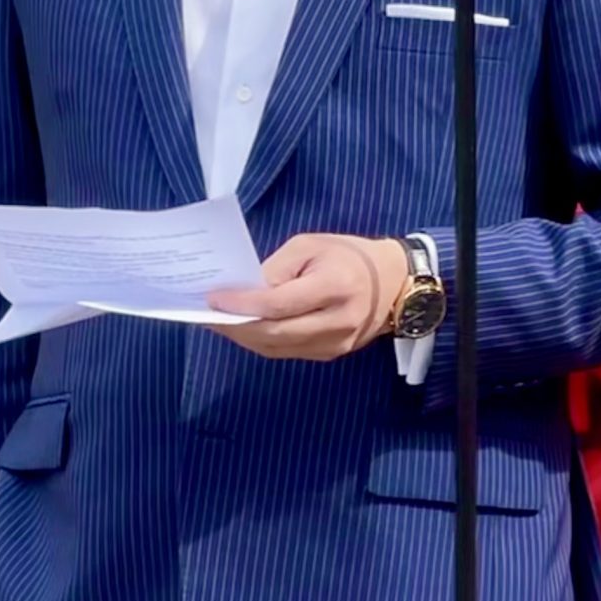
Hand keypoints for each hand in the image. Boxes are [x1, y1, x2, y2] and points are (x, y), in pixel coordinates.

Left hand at [208, 233, 407, 360]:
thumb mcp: (310, 245)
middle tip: (207, 315)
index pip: (280, 304)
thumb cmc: (348, 254)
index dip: (243, 304)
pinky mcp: (332, 354)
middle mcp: (339, 321)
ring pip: (278, 348)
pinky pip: (288, 353)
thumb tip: (243, 291)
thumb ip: (276, 269)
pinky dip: (262, 342)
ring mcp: (337, 343)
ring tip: (219, 322)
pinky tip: (245, 329)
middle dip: (236, 326)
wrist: (393, 281)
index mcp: (336, 286)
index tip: (213, 299)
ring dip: (244, 337)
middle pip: (275, 333)